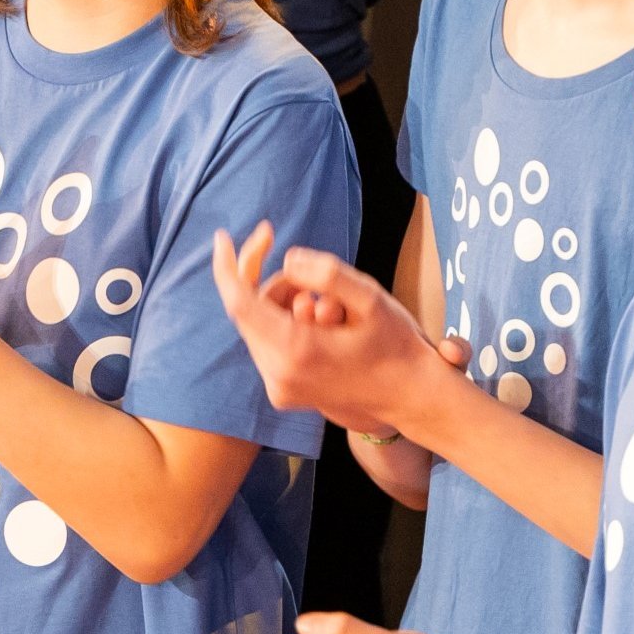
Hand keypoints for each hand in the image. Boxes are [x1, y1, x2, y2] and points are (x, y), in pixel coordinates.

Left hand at [208, 222, 447, 432]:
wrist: (411, 398)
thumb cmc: (396, 345)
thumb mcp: (371, 298)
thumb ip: (327, 274)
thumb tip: (287, 259)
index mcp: (296, 351)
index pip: (239, 303)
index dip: (228, 265)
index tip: (223, 236)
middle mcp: (278, 375)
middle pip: (248, 311)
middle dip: (271, 281)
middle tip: (309, 270)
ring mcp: (278, 388)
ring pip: (258, 326)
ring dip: (282, 302)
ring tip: (330, 303)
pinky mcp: (282, 392)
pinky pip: (269, 343)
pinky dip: (286, 322)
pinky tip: (323, 322)